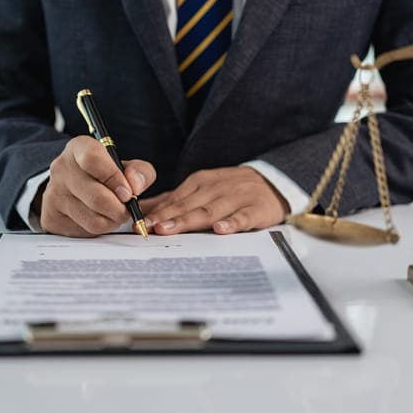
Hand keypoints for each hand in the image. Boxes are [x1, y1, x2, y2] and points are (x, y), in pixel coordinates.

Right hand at [39, 136, 155, 236]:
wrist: (72, 187)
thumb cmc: (103, 175)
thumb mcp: (125, 166)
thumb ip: (140, 172)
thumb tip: (135, 186)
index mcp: (78, 148)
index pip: (93, 160)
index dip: (114, 178)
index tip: (128, 193)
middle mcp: (61, 168)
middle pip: (97, 197)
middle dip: (120, 209)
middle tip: (127, 209)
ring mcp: (53, 194)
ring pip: (94, 219)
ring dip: (112, 221)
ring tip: (113, 213)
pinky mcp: (51, 217)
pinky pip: (84, 232)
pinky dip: (98, 229)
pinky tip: (98, 218)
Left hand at [141, 167, 288, 234]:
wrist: (273, 182)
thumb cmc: (230, 190)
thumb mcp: (201, 189)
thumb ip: (173, 200)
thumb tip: (142, 209)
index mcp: (201, 182)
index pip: (175, 198)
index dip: (156, 211)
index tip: (138, 222)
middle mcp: (216, 188)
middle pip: (188, 204)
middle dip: (167, 216)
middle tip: (148, 227)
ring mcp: (236, 198)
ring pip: (210, 211)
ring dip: (189, 220)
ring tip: (170, 229)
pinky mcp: (256, 209)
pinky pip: (242, 217)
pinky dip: (232, 223)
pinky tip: (220, 230)